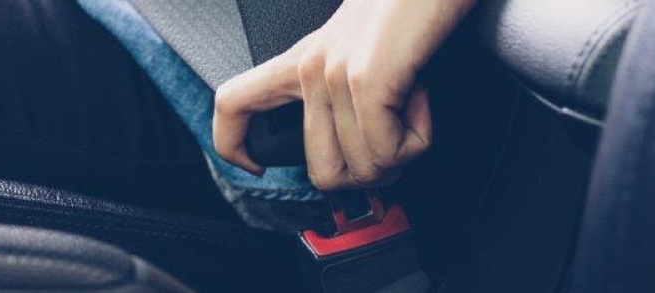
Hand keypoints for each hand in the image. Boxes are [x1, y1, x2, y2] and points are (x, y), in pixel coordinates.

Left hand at [212, 0, 471, 190]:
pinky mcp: (364, 80)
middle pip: (322, 173)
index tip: (259, 166)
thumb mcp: (365, 48)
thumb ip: (348, 92)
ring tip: (413, 105)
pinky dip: (417, 140)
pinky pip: (387, 153)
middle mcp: (310, 68)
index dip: (234, 147)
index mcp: (302, 61)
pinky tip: (421, 98)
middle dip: (369, 177)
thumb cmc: (415, 8)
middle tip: (396, 147)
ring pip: (364, 169)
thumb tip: (363, 155)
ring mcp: (333, 74)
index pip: (233, 104)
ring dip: (402, 153)